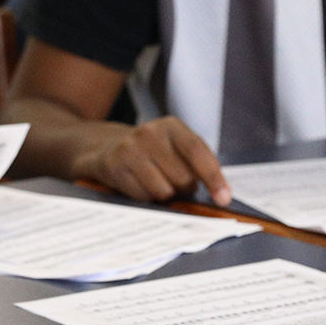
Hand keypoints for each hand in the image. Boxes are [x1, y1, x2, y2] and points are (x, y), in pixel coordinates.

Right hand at [75, 116, 230, 205]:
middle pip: (183, 178)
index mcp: (171, 126)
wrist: (102, 148)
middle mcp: (150, 132)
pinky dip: (145, 198)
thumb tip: (219, 194)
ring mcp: (130, 148)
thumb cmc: (148, 153)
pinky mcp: (114, 165)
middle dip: (184, 189)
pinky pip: (142, 196)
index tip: (223, 198)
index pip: (198, 152)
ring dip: (164, 196)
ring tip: (155, 184)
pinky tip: (137, 185)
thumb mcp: (172, 148)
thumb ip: (195, 164)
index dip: (214, 178)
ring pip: (164, 191)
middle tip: (174, 185)